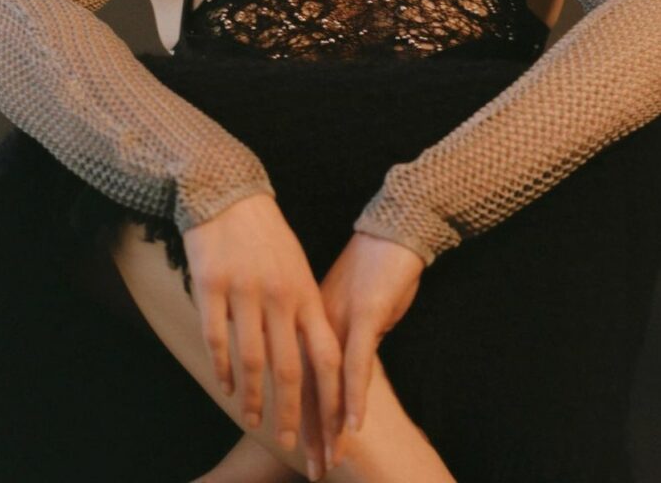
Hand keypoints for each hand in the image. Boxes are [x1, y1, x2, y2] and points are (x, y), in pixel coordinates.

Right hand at [183, 194, 343, 474]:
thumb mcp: (297, 268)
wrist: (229, 193)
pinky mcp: (211, 285)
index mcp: (306, 292)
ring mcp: (244, 291)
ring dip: (253, 397)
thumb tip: (318, 355)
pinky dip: (221, 368)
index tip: (336, 432)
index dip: (333, 398)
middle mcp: (279, 296)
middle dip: (293, 413)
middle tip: (290, 443)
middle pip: (290, 368)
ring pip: (251, 360)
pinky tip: (224, 386)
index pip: (326, 356)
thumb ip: (306, 310)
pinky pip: (216, 338)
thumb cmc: (267, 235)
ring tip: (254, 418)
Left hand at [314, 232, 424, 458]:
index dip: (299, 415)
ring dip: (330, 427)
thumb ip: (341, 334)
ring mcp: (339, 319)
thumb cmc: (375, 266)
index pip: (299, 376)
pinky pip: (356, 364)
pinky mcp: (365, 314)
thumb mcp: (352, 304)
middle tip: (312, 470)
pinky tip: (354, 426)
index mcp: (311, 321)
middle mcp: (318, 323)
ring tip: (329, 461)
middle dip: (311, 433)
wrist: (392, 230)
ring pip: (329, 382)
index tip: (296, 450)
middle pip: (310, 387)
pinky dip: (354, 397)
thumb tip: (342, 365)